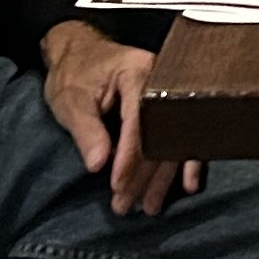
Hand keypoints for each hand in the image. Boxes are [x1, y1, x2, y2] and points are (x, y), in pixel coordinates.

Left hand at [43, 16, 203, 219]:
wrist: (81, 52)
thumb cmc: (75, 72)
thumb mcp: (71, 99)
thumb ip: (87, 130)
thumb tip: (99, 165)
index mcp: (138, 73)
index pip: (140, 121)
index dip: (130, 157)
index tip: (118, 186)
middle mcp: (163, 83)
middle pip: (160, 136)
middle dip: (144, 176)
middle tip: (126, 205)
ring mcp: (170, 95)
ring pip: (173, 142)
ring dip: (161, 178)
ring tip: (149, 207)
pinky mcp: (170, 108)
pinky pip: (181, 138)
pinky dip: (184, 163)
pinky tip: (186, 186)